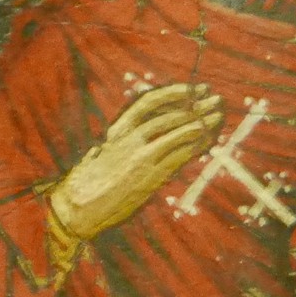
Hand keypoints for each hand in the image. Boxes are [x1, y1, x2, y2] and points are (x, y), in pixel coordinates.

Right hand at [47, 84, 224, 242]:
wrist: (78, 208)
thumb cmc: (86, 183)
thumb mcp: (101, 154)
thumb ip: (119, 142)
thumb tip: (134, 133)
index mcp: (117, 130)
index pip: (148, 102)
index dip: (173, 92)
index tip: (192, 88)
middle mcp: (128, 139)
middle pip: (168, 115)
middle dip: (194, 106)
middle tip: (214, 100)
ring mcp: (140, 157)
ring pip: (176, 133)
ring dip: (200, 123)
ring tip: (217, 116)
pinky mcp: (150, 177)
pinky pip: (179, 156)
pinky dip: (195, 146)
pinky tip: (208, 140)